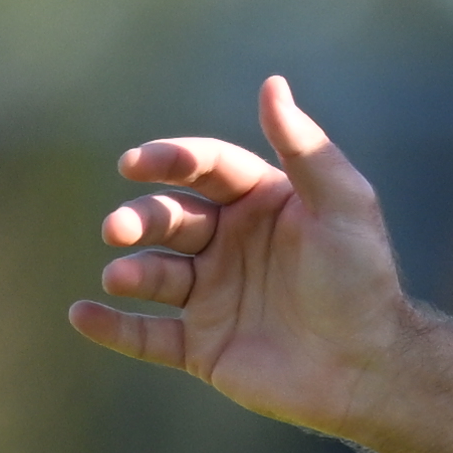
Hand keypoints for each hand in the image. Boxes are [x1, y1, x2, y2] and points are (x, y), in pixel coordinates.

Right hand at [70, 74, 420, 436]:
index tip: (136, 163)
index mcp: (259, 204)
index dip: (170, 160)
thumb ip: (306, 148)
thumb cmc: (362, 280)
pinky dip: (113, 327)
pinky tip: (82, 315)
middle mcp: (230, 244)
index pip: (205, 168)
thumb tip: (271, 84)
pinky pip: (148, 336)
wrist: (370, 368)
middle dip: (140, 219)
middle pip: (170, 217)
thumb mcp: (344, 205)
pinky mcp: (203, 347)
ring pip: (155, 274)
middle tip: (119, 229)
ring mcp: (213, 296)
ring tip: (121, 274)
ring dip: (130, 271)